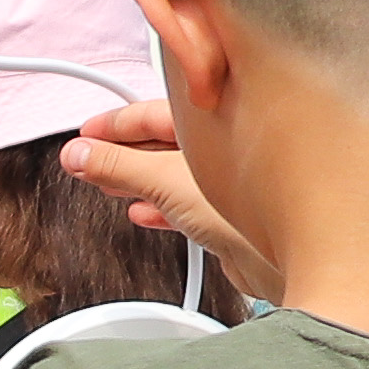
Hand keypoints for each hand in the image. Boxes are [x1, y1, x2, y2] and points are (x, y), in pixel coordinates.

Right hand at [59, 103, 268, 295]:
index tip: (87, 134)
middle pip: (163, 141)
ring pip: (174, 172)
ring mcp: (231, 178)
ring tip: (111, 184)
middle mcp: (227, 144)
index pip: (154, 112)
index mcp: (216, 119)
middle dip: (124, 152)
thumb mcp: (164, 179)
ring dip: (140, 178)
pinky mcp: (231, 213)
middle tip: (91, 159)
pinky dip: (163, 203)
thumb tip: (79, 156)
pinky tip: (147, 211)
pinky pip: (187, 200)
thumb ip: (117, 167)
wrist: (288, 255)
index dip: (115, 124)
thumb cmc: (253, 204)